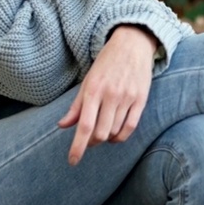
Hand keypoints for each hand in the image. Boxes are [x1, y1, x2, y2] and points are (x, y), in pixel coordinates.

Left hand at [57, 25, 157, 165]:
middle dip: (92, 142)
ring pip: (114, 131)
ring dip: (106, 138)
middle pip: (100, 132)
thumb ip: (76, 106)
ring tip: (102, 132)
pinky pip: (131, 127)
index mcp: (93, 90)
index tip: (72, 161)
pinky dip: (121, 137)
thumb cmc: (106, 63)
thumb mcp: (87, 80)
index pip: (84, 126)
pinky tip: (115, 135)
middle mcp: (110, 95)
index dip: (78, 147)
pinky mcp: (141, 99)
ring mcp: (127, 98)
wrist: (132, 44)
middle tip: (89, 140)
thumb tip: (62, 126)